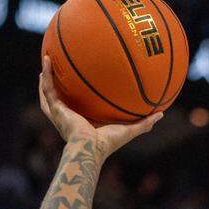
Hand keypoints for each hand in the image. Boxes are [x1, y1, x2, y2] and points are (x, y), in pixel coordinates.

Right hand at [39, 55, 161, 159]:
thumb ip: (144, 122)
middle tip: (59, 72)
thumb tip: (161, 114)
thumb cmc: (108, 144)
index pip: (80, 108)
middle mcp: (69, 117)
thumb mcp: (129, 130)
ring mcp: (60, 113)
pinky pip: (48, 88)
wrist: (90, 148)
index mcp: (83, 122)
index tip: (82, 85)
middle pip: (60, 99)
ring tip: (46, 61)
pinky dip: (46, 73)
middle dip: (58, 87)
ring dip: (46, 77)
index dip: (79, 98)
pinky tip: (46, 59)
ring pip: (49, 92)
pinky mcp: (55, 109)